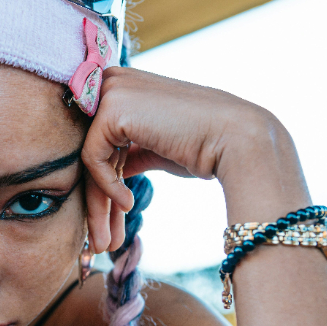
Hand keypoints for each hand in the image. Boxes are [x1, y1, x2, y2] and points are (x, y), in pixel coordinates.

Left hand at [80, 67, 305, 251]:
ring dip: (98, 207)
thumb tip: (110, 171)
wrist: (238, 140)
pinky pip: (93, 159)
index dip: (102, 185)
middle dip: (97, 203)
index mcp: (126, 88)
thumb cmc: (206, 146)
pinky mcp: (112, 109)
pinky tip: (127, 204)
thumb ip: (130, 153)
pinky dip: (107, 187)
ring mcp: (112, 92)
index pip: (99, 141)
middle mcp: (114, 83)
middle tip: (100, 242)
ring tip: (105, 242)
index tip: (109, 223)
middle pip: (91, 151)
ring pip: (88, 160)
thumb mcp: (157, 149)